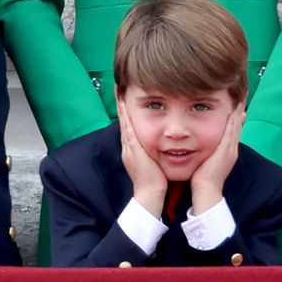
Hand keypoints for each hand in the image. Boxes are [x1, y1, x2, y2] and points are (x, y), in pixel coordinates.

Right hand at [117, 98, 166, 217]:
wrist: (150, 194)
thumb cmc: (156, 179)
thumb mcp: (153, 160)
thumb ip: (155, 149)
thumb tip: (162, 141)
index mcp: (133, 148)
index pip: (129, 124)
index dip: (126, 110)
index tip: (125, 96)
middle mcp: (128, 145)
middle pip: (123, 119)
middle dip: (121, 103)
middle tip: (119, 87)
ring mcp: (129, 147)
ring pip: (123, 121)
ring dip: (121, 106)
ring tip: (119, 90)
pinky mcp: (132, 149)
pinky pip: (127, 128)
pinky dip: (125, 116)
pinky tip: (124, 104)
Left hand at [190, 103, 243, 213]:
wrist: (206, 190)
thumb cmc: (202, 178)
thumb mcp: (206, 161)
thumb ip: (205, 152)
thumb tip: (199, 145)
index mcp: (228, 152)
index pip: (233, 132)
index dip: (235, 119)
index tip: (236, 108)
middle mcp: (232, 150)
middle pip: (238, 127)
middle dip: (239, 113)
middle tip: (241, 100)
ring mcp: (231, 150)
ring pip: (236, 128)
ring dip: (238, 114)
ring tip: (239, 101)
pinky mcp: (227, 150)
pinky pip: (232, 132)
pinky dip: (234, 121)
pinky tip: (233, 112)